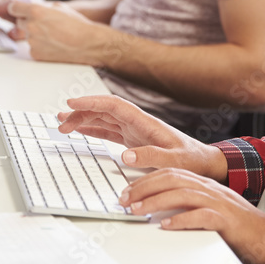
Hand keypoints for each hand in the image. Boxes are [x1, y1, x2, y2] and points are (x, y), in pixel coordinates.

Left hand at [8, 0, 106, 65]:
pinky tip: (53, 44)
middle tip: (43, 24)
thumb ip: (42, 7)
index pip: (13, 8)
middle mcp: (31, 26)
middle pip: (18, 22)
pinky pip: (32, 47)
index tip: (17, 10)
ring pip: (27, 36)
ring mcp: (32, 41)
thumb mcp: (59, 7)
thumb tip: (32, 9)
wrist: (88, 43)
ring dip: (35, 34)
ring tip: (53, 35)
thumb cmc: (77, 25)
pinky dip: (40, 46)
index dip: (16, 9)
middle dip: (27, 22)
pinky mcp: (35, 54)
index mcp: (36, 11)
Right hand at [57, 95, 227, 181]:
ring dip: (83, 119)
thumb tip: (125, 154)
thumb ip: (152, 157)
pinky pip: (109, 131)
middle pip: (104, 110)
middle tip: (60, 119)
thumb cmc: (192, 160)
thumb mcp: (175, 161)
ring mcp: (134, 130)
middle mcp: (137, 123)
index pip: (113, 105)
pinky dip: (93, 129)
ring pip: (104, 119)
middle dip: (81, 111)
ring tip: (62, 123)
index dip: (91, 102)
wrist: (204, 162)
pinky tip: (81, 130)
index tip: (72, 103)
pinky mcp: (134, 140)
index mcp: (145, 122)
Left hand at [121, 168, 264, 263]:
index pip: (172, 173)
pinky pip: (201, 217)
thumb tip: (162, 213)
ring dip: (156, 202)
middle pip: (173, 179)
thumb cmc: (245, 230)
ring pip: (182, 194)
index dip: (147, 179)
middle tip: (125, 200)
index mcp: (207, 185)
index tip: (128, 191)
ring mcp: (220, 203)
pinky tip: (165, 226)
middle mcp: (212, 190)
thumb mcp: (214, 211)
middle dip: (145, 187)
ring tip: (138, 211)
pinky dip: (181, 220)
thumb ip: (192, 207)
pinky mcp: (227, 221)